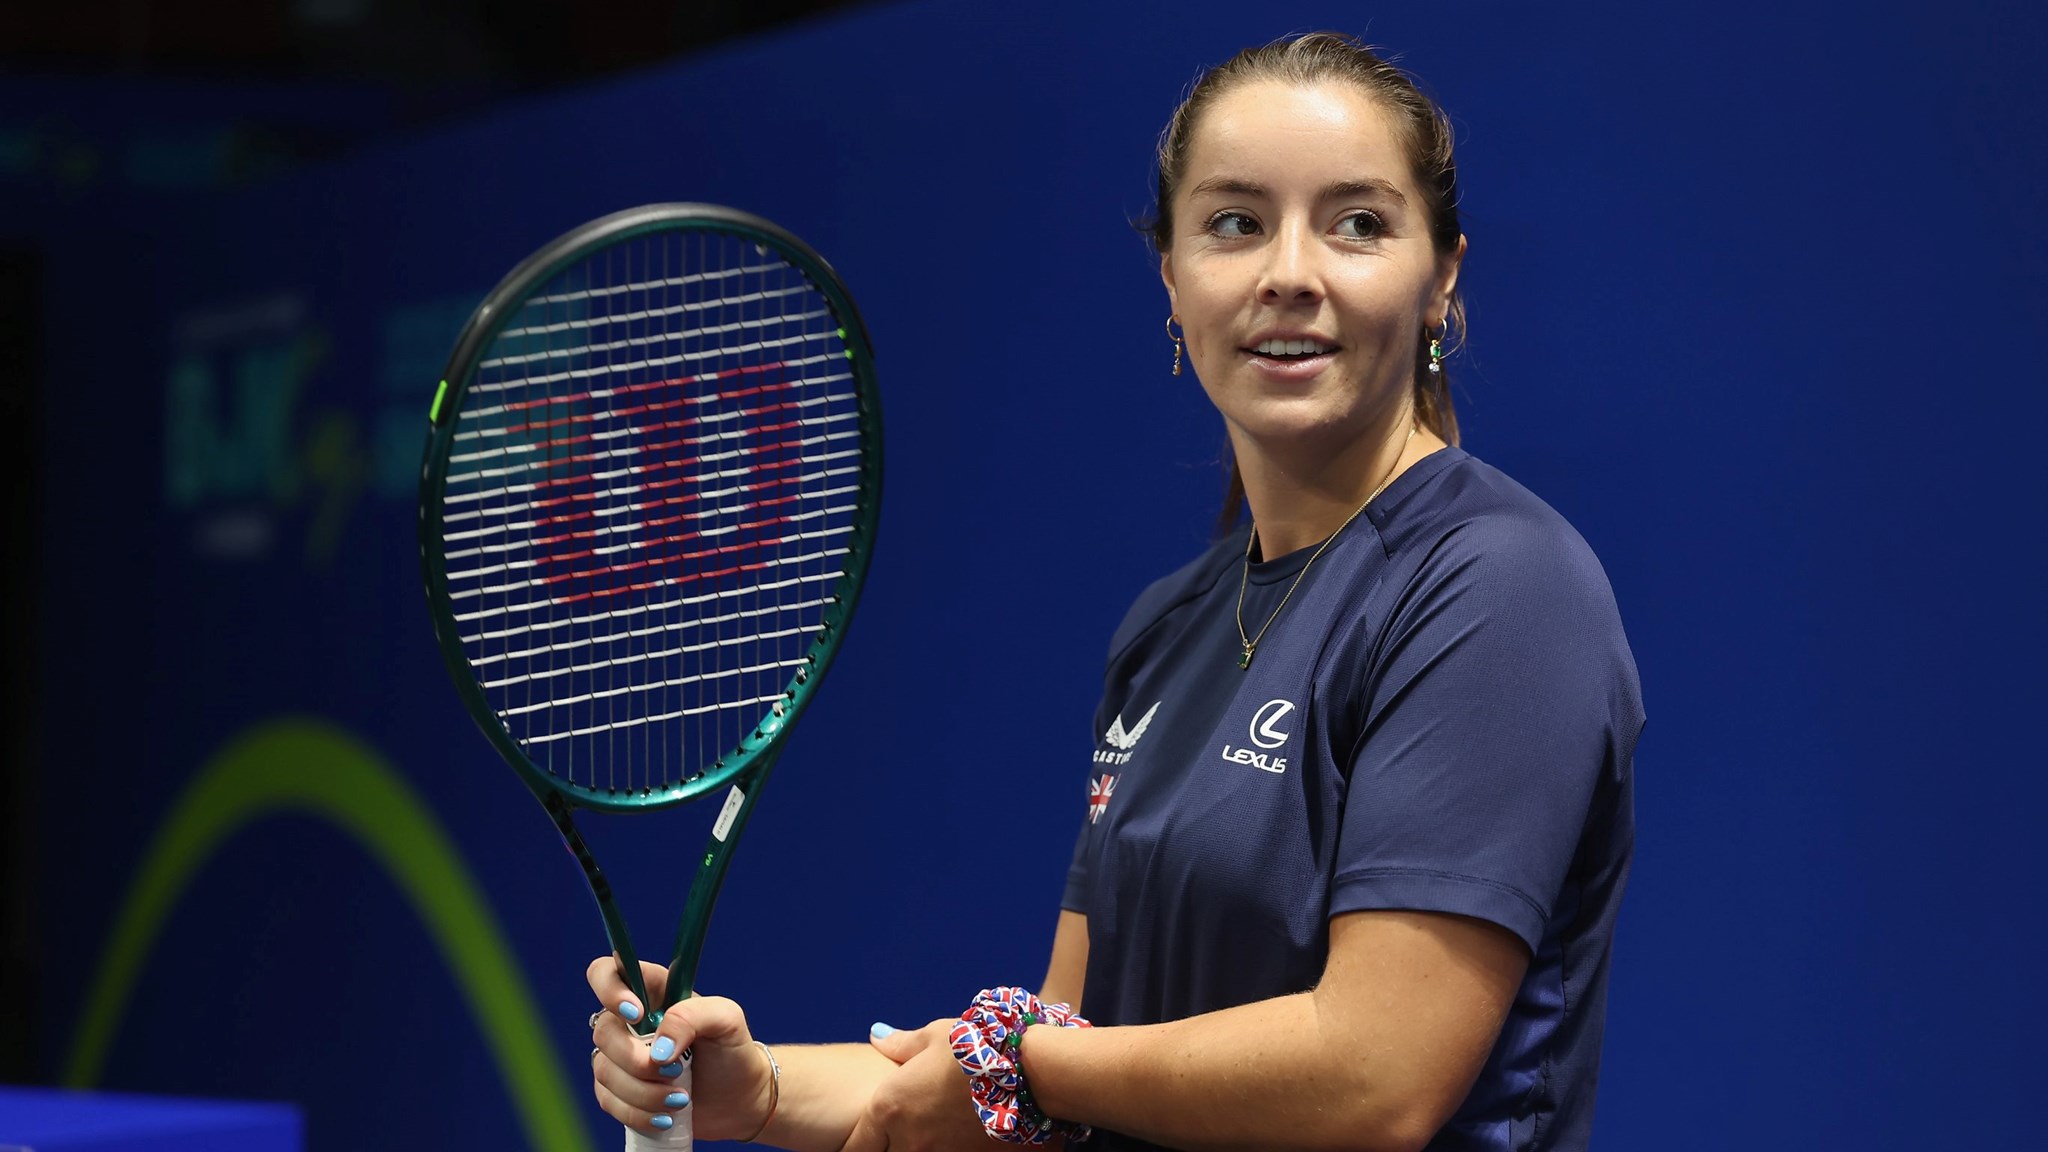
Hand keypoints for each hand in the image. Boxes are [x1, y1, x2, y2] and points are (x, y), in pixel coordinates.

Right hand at [586, 956, 775, 1140]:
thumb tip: (657, 1048)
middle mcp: (630, 1023)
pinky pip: (609, 1102)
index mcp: (652, 992)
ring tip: (681, 1098)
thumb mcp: (726, 1019)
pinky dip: (638, 1113)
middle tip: (675, 1070)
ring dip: (644, 1092)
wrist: (740, 1099)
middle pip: (603, 1031)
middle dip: (637, 1060)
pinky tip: (666, 1116)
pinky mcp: (620, 1092)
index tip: (637, 1015)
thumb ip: (692, 1016)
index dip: (610, 990)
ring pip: (605, 1071)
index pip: (606, 972)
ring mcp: (621, 1058)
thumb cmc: (733, 1051)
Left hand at [842, 1019, 1001, 1151]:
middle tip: (902, 1135)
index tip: (863, 1142)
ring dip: (917, 1149)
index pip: (855, 1147)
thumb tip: (877, 1037)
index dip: (855, 1146)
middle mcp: (908, 1140)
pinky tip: (960, 1141)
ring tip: (936, 1135)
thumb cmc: (978, 1047)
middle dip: (887, 1148)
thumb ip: (901, 1044)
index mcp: (889, 1107)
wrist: (1029, 1072)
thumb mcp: (936, 1037)